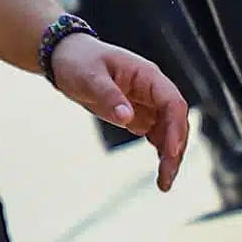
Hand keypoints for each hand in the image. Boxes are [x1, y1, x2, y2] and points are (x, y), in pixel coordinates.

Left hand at [43, 32, 190, 189]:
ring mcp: (147, 103)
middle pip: (175, 121)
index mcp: (147, 76)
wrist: (66, 58)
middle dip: (175, 149)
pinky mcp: (138, 114)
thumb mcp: (89, 77)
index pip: (172, 102)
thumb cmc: (79, 61)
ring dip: (170, 155)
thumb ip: (109, 95)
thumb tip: (127, 118)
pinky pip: (157, 134)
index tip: (171, 152)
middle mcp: (152, 90)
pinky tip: (160, 172)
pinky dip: (160, 152)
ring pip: (169, 131)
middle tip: (167, 178)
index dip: (175, 127)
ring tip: (164, 183)